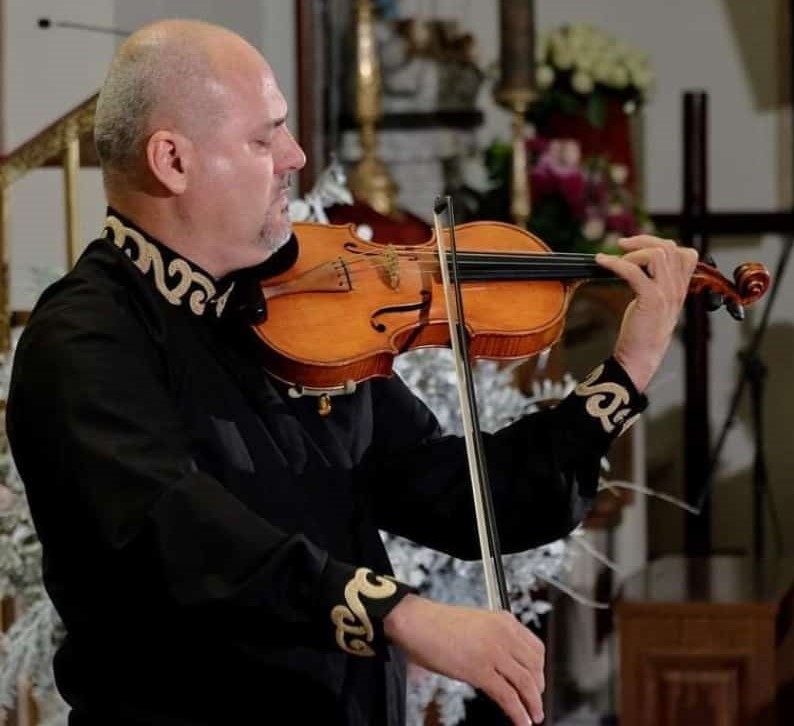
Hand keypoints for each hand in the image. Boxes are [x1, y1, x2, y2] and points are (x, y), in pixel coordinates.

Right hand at [384, 594, 543, 724]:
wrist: (416, 621)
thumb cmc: (436, 622)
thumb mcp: (475, 622)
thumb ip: (493, 637)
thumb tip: (502, 660)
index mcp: (502, 620)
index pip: (536, 647)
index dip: (540, 668)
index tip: (538, 679)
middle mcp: (502, 634)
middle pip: (535, 666)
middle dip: (538, 688)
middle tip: (536, 700)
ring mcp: (493, 652)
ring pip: (526, 683)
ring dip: (533, 704)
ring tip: (534, 715)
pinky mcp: (480, 670)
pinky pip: (508, 696)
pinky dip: (518, 713)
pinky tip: (521, 721)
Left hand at [595, 236, 697, 391]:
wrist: (640, 358)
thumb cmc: (641, 333)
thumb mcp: (654, 304)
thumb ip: (654, 284)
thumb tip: (637, 264)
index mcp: (680, 289)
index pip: (686, 254)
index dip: (661, 244)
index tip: (638, 248)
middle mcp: (677, 289)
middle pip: (669, 248)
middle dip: (643, 241)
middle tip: (621, 245)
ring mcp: (666, 294)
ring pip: (657, 254)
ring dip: (631, 252)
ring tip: (613, 259)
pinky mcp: (651, 300)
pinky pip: (635, 271)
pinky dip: (616, 263)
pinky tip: (602, 263)